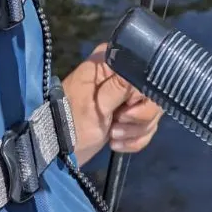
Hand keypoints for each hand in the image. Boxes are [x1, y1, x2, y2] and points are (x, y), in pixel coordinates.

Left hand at [61, 43, 161, 165]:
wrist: (59, 149)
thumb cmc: (73, 122)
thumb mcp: (97, 105)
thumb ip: (121, 86)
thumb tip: (144, 71)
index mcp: (111, 62)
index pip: (145, 73)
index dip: (141, 95)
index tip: (125, 110)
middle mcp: (121, 73)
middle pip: (153, 94)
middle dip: (139, 118)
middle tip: (116, 125)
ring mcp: (126, 94)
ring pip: (152, 112)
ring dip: (135, 131)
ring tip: (113, 135)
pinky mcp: (128, 114)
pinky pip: (146, 126)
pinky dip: (134, 139)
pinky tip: (116, 143)